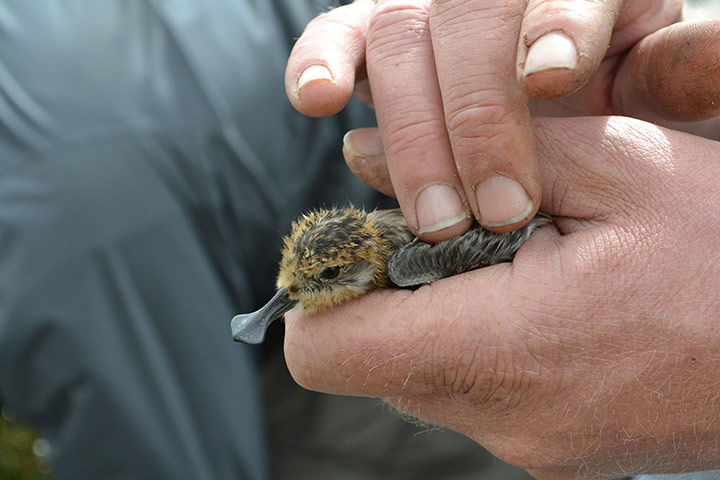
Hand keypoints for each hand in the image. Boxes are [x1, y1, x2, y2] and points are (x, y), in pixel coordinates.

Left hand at [283, 116, 719, 478]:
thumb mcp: (617, 168)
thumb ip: (477, 151)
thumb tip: (360, 154)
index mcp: (508, 349)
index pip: (327, 352)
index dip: (322, 291)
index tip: (363, 236)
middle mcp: (503, 419)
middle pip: (367, 359)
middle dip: (386, 289)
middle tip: (456, 233)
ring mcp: (526, 447)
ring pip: (416, 375)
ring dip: (434, 312)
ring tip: (511, 263)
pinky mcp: (547, 450)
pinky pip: (468, 393)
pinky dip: (475, 341)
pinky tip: (536, 300)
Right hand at [285, 0, 684, 240]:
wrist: (526, 90)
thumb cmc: (596, 95)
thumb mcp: (646, 85)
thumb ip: (676, 68)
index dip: (556, 23)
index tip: (551, 80)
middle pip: (469, 18)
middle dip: (478, 115)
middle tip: (495, 213)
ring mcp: (425, 12)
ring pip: (399, 34)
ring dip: (412, 129)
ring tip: (433, 216)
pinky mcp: (370, 36)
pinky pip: (337, 33)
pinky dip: (320, 61)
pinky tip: (314, 100)